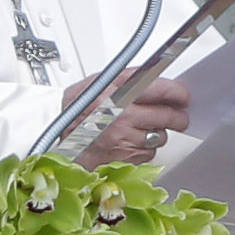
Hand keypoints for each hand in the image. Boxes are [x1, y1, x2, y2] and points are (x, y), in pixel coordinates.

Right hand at [65, 71, 190, 169]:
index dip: (178, 94)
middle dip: (178, 117)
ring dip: (157, 133)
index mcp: (118, 91)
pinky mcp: (121, 158)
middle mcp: (121, 115)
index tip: (183, 96)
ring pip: (159, 137)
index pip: (161, 90)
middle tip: (178, 116)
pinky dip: (143, 148)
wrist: (51, 131)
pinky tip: (130, 140)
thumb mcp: (102, 80)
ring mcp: (122, 138)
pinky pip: (147, 153)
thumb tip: (160, 77)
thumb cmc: (76, 105)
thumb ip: (132, 78)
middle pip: (167, 116)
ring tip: (142, 127)